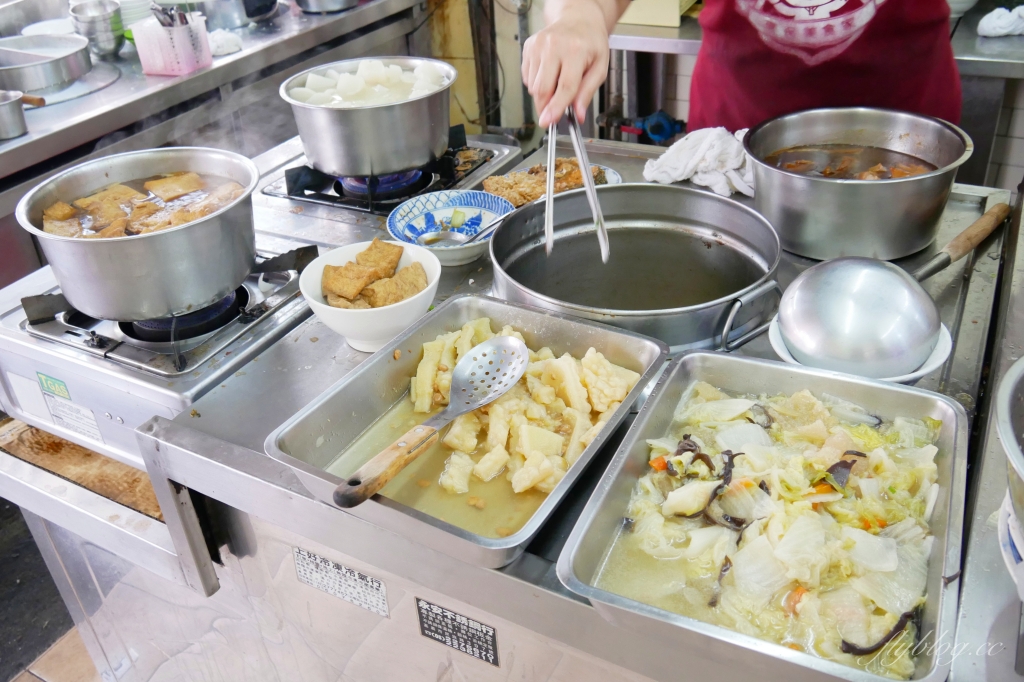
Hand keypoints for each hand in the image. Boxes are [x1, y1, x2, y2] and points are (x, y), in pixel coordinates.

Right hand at [521, 0, 615, 125]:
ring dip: (542, 94)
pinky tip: (549, 73)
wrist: (578, 19)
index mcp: (575, 50)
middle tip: (551, 114)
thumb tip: (579, 114)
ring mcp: (538, 45)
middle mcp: (553, 46)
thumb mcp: (599, 67)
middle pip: (542, 88)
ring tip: (557, 81)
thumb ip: (587, 92)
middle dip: (545, 107)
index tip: (548, 121)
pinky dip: (536, 83)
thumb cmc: (590, 42)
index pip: (564, 86)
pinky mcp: (529, 47)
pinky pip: (527, 76)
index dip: (556, 107)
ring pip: (532, 85)